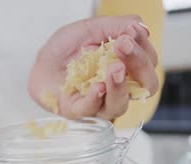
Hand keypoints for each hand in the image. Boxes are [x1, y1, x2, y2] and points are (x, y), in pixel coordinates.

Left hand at [29, 15, 158, 119]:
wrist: (41, 59)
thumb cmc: (67, 47)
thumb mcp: (93, 28)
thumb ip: (118, 26)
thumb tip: (141, 28)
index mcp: (127, 67)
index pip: (149, 63)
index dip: (145, 49)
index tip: (132, 33)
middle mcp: (118, 88)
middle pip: (144, 86)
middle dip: (139, 65)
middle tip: (124, 45)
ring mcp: (98, 102)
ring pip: (120, 105)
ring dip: (120, 86)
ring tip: (115, 67)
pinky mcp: (77, 110)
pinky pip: (90, 110)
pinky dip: (96, 99)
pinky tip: (97, 86)